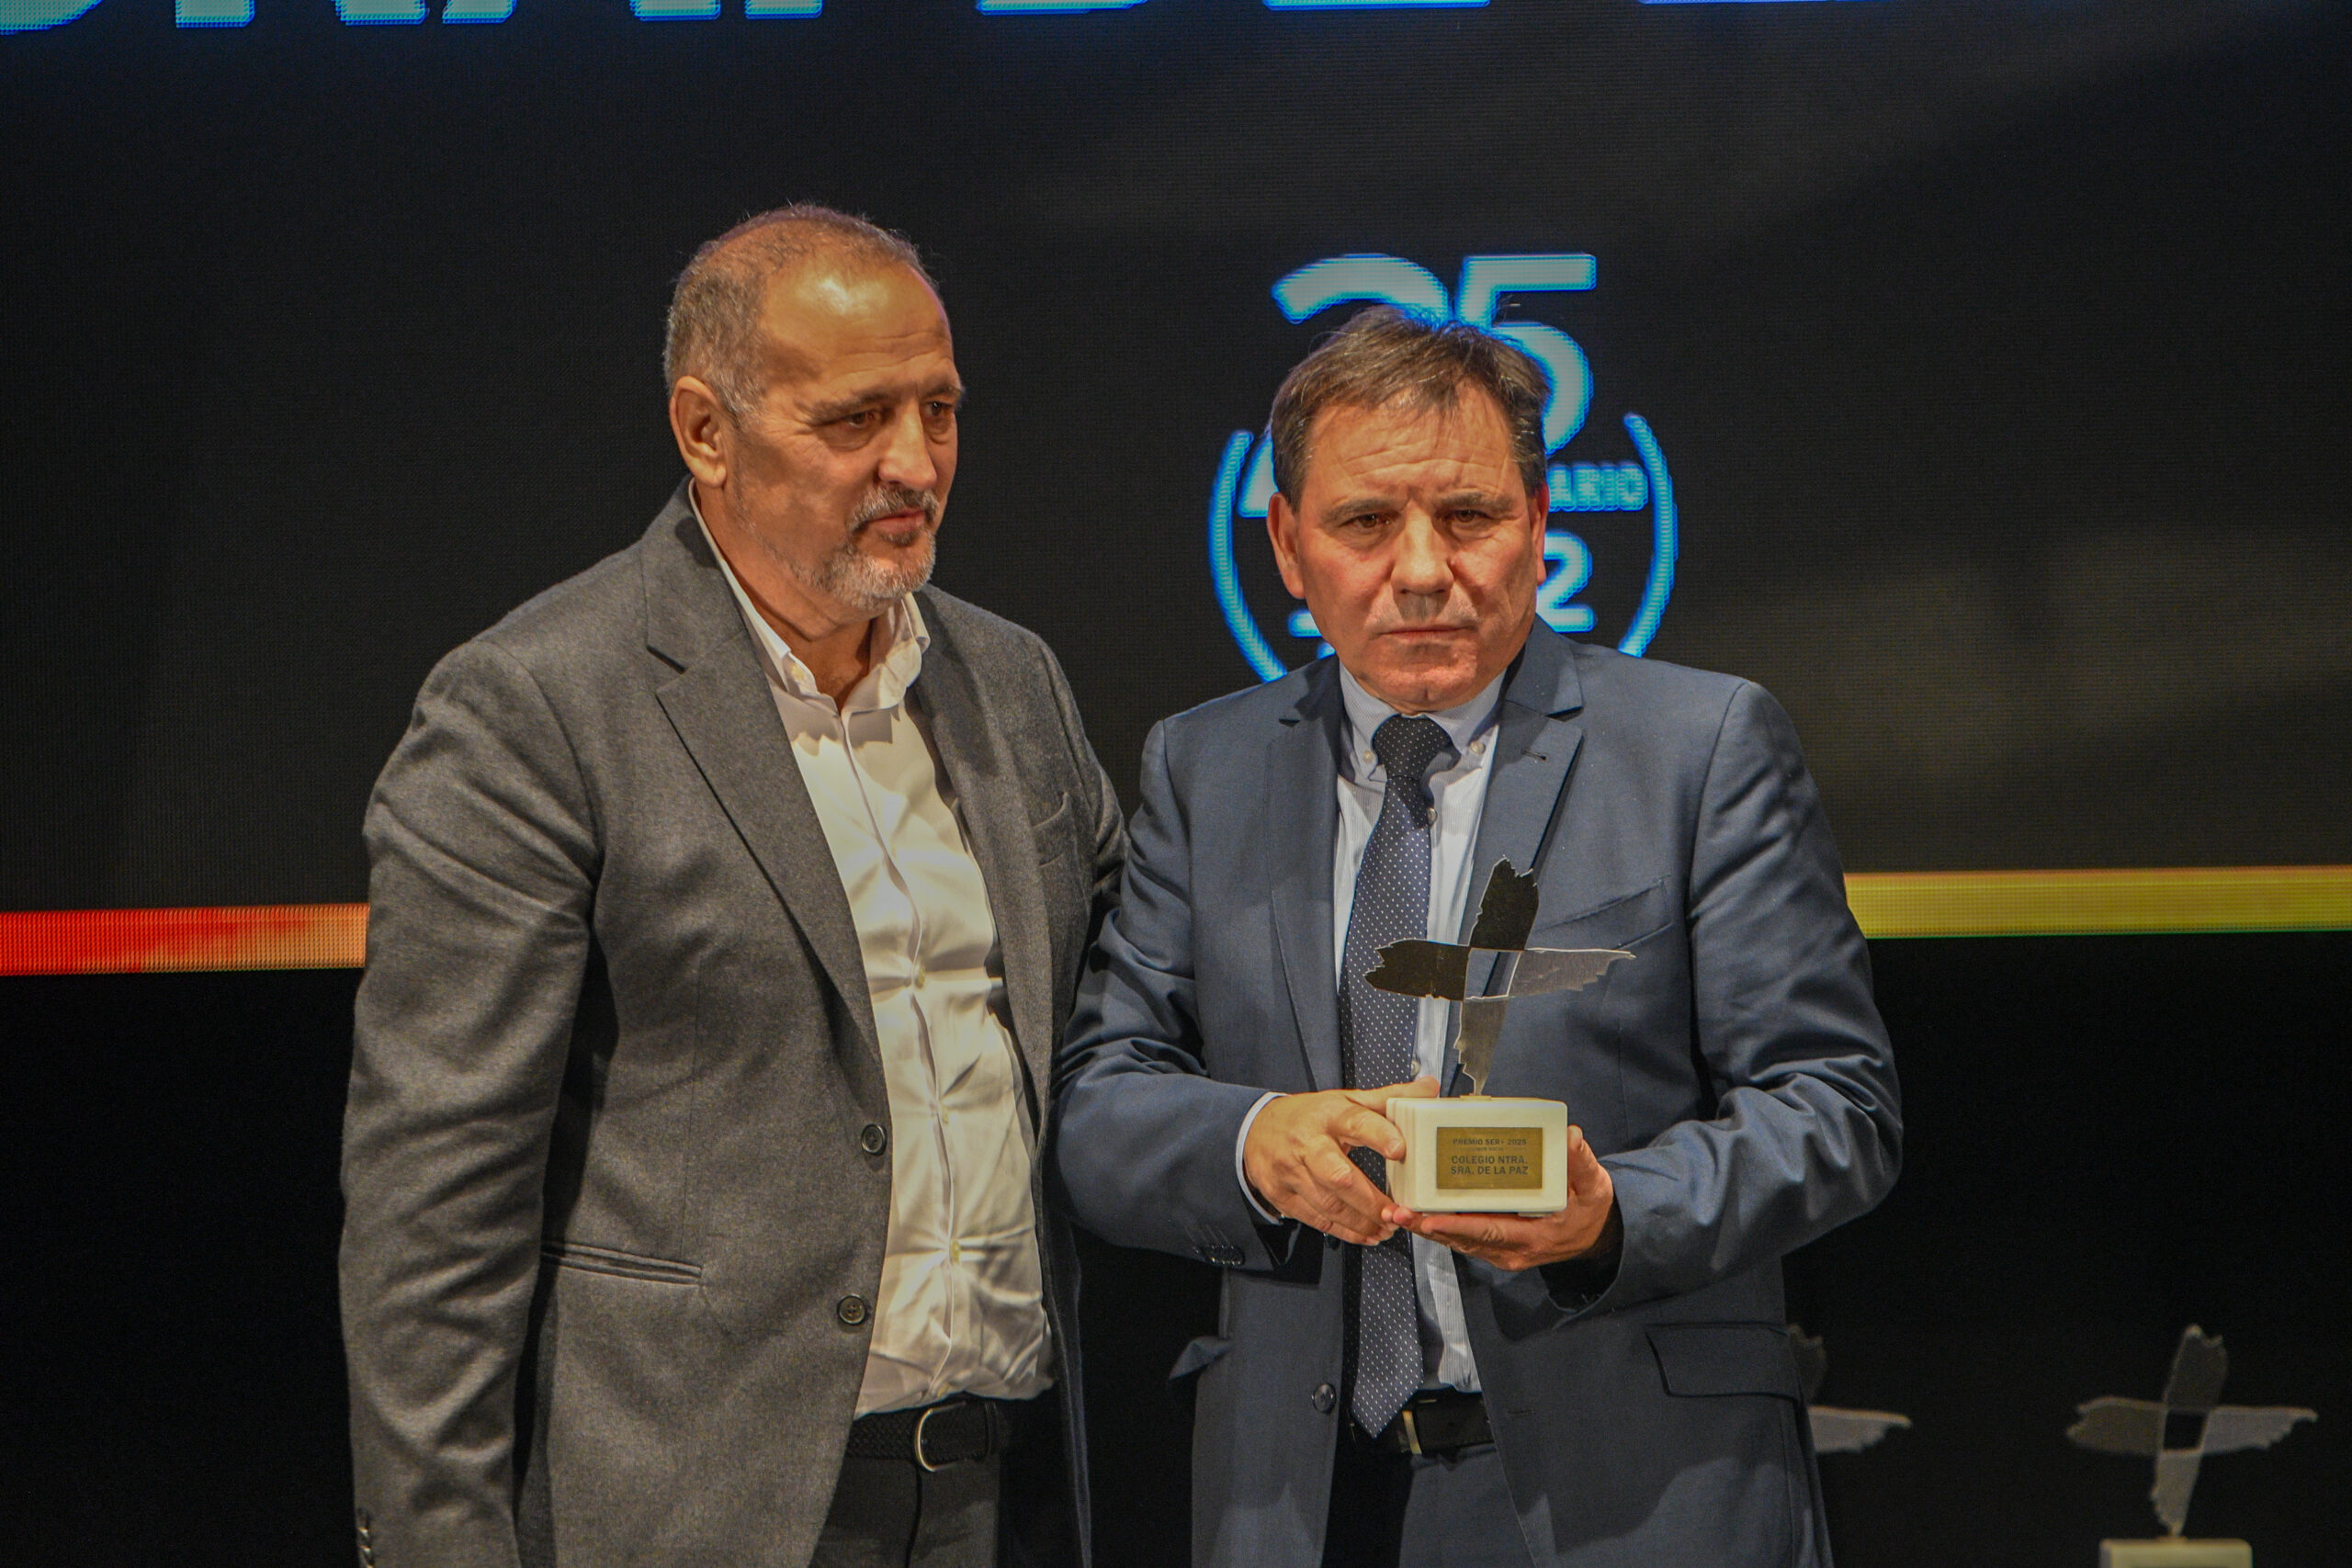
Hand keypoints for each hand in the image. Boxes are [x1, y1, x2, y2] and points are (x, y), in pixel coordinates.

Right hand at [1243, 1077, 1439, 1245]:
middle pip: (1339, 1175)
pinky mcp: (1282, 1194)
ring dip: (1361, 1221)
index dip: (1378, 1134)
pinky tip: (1366, 1234)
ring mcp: (1291, 1171)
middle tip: (1397, 1213)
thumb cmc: (1309, 1116)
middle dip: (1370, 1200)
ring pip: (1328, 1203)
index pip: (1356, 1121)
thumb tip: (1429, 1088)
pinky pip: (1316, 1219)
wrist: (1256, 1130)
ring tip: (1387, 1228)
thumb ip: (1389, 1098)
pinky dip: (1344, 1231)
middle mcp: (1308, 1143)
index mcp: (1329, 1114)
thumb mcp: (1346, 1099)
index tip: (1400, 1149)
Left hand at [1385, 1124, 1619, 1271]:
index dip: (1457, 1225)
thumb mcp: (1595, 1184)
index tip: (1429, 1217)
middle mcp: (1512, 1250)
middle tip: (1397, 1211)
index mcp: (1534, 1236)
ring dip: (1427, 1227)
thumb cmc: (1591, 1209)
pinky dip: (1440, 1226)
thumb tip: (1570, 1136)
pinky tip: (1419, 1210)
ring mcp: (1501, 1252)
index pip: (1489, 1231)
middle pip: (1463, 1239)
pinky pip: (1463, 1239)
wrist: (1595, 1236)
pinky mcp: (1495, 1247)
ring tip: (1398, 1210)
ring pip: (1457, 1241)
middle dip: (1428, 1226)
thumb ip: (1581, 1161)